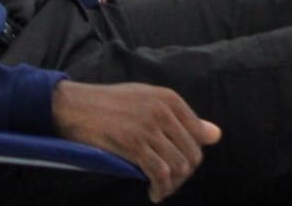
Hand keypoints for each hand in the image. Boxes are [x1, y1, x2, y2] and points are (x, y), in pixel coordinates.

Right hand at [52, 81, 221, 201]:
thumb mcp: (148, 99)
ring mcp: (148, 128)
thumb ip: (181, 117)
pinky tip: (153, 193)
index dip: (192, 155)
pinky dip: (160, 188)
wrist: (76, 106)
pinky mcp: (133, 145)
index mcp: (169, 98)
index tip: (181, 167)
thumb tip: (215, 134)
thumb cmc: (110, 103)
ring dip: (172, 185)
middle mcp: (163, 111)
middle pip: (191, 153)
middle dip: (184, 174)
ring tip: (161, 189)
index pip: (198, 134)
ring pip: (177, 165)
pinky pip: (159, 173)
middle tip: (170, 183)